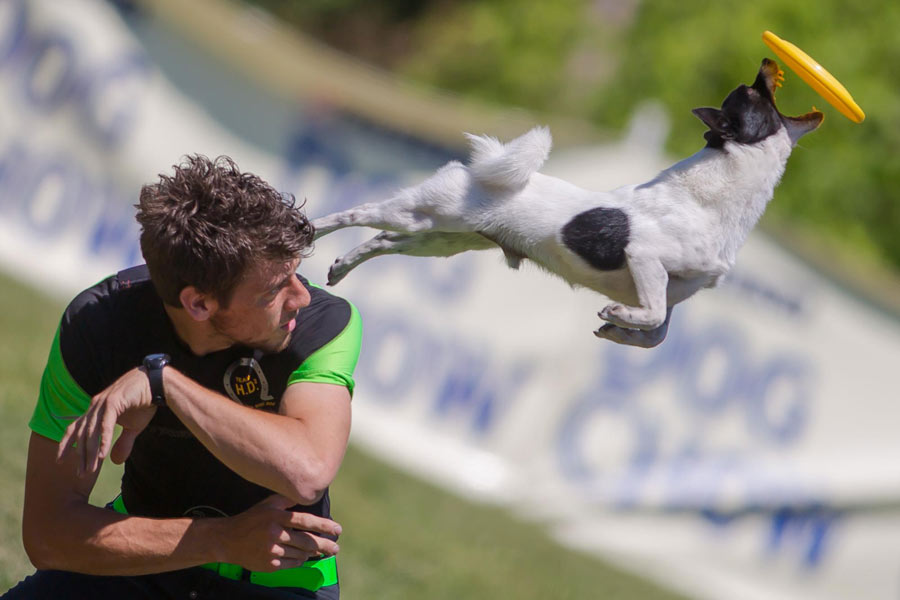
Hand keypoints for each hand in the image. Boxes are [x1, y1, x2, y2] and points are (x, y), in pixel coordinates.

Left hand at [57, 367, 156, 475]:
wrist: (157, 383)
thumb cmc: (144, 403)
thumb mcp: (132, 427)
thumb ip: (122, 443)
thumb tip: (115, 461)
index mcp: (95, 410)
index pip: (75, 428)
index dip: (66, 444)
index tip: (60, 461)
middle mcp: (95, 406)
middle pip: (82, 435)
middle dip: (81, 456)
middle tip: (81, 474)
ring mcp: (103, 403)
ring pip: (92, 432)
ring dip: (91, 453)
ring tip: (91, 469)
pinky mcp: (114, 402)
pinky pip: (105, 425)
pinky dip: (103, 440)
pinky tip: (102, 455)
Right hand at [219, 494, 341, 571]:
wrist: (228, 540)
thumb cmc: (251, 519)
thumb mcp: (268, 504)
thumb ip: (287, 500)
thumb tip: (307, 493)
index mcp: (277, 516)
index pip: (306, 521)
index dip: (324, 526)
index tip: (337, 530)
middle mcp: (275, 534)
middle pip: (307, 541)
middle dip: (324, 545)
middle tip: (336, 548)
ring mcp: (272, 551)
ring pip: (301, 554)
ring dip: (311, 553)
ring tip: (319, 552)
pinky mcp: (269, 564)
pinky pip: (291, 564)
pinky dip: (299, 561)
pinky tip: (302, 557)